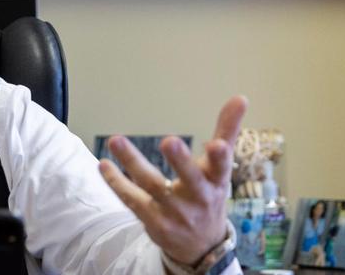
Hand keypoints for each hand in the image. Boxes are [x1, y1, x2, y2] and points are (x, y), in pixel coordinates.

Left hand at [98, 95, 246, 265]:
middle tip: (169, 141)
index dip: (220, 158)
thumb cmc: (209, 194)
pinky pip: (132, 199)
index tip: (216, 145)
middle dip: (180, 161)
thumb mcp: (220, 167)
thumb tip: (240, 98)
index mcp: (215, 182)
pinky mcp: (154, 222)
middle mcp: (197, 198)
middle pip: (188, 179)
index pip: (221, 168)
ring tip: (116, 139)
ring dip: (133, 162)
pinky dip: (116, 182)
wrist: (201, 247)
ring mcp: (174, 212)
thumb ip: (226, 131)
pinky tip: (104, 164)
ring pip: (152, 185)